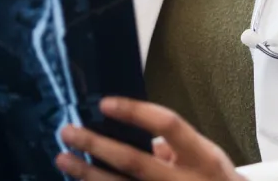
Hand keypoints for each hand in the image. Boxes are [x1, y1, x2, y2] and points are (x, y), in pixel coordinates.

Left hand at [55, 98, 239, 180]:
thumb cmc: (214, 179)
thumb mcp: (205, 155)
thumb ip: (173, 143)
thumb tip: (134, 133)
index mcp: (202, 157)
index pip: (168, 125)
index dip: (135, 112)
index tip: (104, 103)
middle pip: (134, 161)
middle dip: (97, 146)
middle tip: (69, 132)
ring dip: (88, 174)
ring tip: (63, 159)